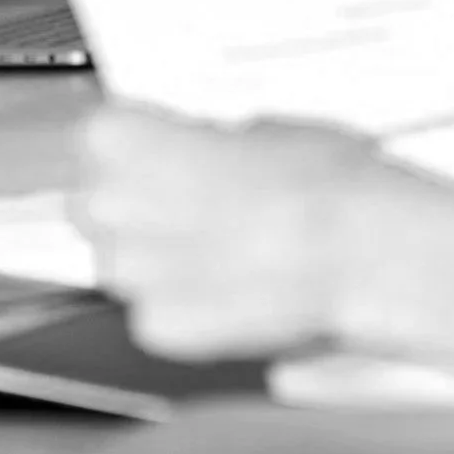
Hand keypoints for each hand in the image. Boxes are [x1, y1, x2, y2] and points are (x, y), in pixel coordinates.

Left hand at [69, 103, 382, 360]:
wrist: (356, 250)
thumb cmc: (318, 179)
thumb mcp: (259, 126)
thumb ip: (208, 144)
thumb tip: (209, 155)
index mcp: (122, 139)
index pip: (97, 140)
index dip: (140, 150)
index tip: (168, 154)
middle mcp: (109, 207)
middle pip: (98, 206)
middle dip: (139, 206)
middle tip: (197, 203)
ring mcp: (130, 275)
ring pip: (125, 265)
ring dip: (161, 258)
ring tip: (226, 247)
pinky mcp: (158, 327)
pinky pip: (157, 312)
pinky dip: (188, 304)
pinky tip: (234, 287)